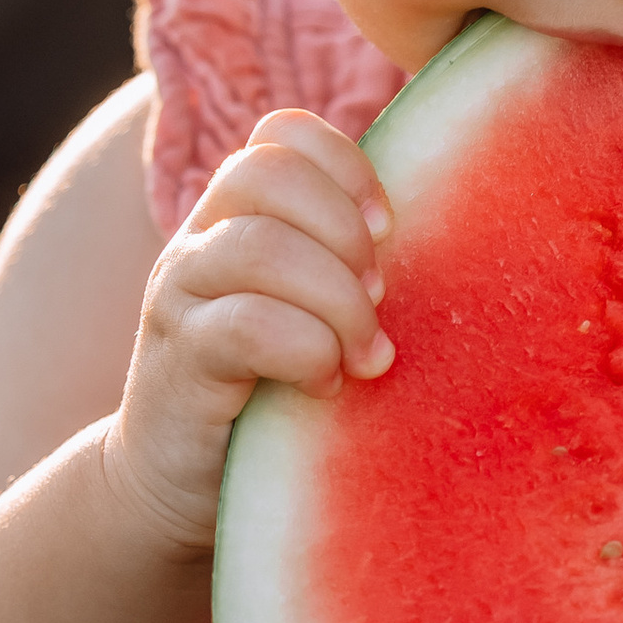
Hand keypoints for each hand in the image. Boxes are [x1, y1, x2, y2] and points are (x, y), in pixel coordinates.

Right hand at [106, 113, 393, 560]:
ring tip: (364, 356)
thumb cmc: (268, 395)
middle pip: (267, 171)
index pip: (282, 134)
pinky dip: (307, 352)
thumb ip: (347, 268)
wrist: (174, 489)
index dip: (347, 168)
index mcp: (237, 216)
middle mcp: (200, 240)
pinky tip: (326, 387)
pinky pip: (247, 326)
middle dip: (345, 234)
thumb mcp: (308, 314)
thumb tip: (448, 239)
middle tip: (378, 302)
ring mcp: (180, 295)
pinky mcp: (181, 360)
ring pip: (261, 246)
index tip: (388, 234)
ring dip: (336, 301)